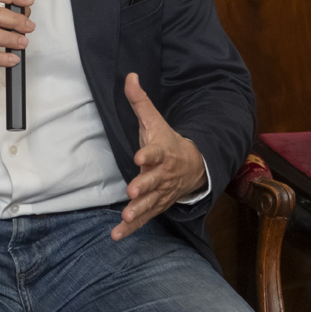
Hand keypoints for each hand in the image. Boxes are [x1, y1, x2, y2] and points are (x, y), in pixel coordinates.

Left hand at [111, 73, 206, 240]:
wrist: (194, 167)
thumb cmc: (168, 142)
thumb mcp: (155, 121)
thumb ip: (140, 101)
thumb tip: (129, 76)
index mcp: (162, 152)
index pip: (156, 152)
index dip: (148, 154)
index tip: (139, 156)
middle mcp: (162, 174)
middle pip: (153, 181)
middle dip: (143, 186)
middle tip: (132, 191)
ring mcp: (160, 193)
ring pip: (150, 203)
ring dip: (138, 210)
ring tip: (126, 217)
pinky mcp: (156, 206)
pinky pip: (144, 219)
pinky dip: (131, 229)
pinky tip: (116, 235)